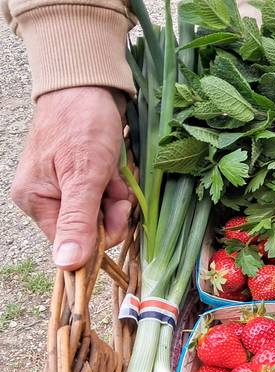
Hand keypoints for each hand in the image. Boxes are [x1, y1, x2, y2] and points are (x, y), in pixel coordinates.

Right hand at [12, 87, 132, 270]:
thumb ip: (77, 221)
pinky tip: (118, 167)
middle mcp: (47, 198)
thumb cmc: (82, 125)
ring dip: (118, 195)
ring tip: (117, 171)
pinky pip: (107, 194)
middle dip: (112, 209)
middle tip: (118, 185)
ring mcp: (65, 187)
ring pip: (103, 212)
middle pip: (91, 228)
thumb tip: (67, 265)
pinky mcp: (84, 176)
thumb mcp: (84, 176)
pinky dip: (118, 183)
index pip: (73, 245)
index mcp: (36, 202)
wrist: (88, 84)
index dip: (101, 234)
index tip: (117, 210)